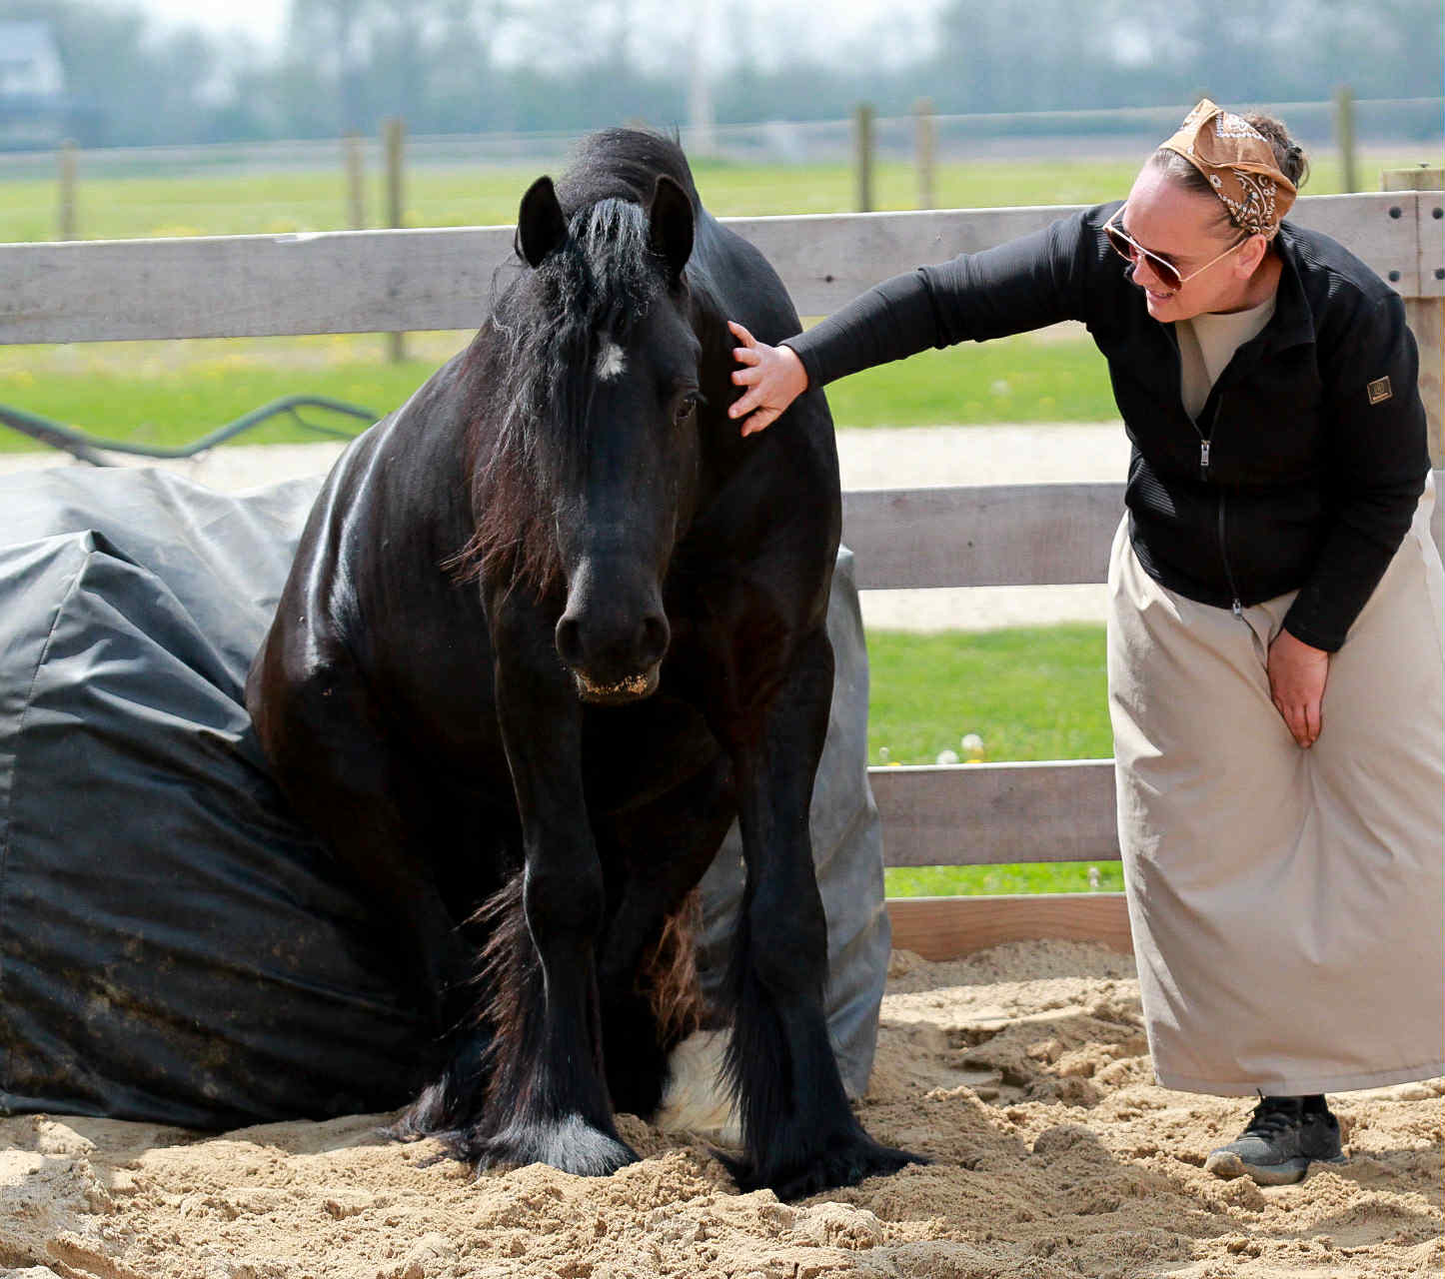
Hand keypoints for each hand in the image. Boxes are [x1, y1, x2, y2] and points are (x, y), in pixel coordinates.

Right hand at [727, 320, 808, 436]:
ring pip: (750, 356)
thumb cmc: (780, 392)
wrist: (796, 370)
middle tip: (734, 378)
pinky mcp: (758, 346)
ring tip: (735, 353)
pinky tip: (729, 324)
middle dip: (743, 377)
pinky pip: (748, 337)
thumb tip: (743, 432)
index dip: (741, 408)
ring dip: (744, 354)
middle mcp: (761, 375)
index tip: (731, 413)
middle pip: (751, 376)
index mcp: (763, 392)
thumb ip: (759, 421)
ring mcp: (759, 360)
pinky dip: (739, 330)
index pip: (751, 402)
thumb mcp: (774, 410)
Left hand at [1267, 628, 1329, 747]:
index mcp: (1275, 686)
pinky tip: (1315, 737)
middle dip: (1291, 732)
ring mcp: (1297, 698)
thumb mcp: (1275, 658)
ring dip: (1302, 735)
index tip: (1283, 725)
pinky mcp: (1312, 697)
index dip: (1281, 717)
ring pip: (1298, 722)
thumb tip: (1278, 664)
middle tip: (1295, 742)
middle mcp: (1284, 696)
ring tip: (1305, 744)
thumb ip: (1278, 666)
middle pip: (1286, 718)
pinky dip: (1313, 730)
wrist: (1300, 643)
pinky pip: (1312, 719)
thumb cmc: (1288, 645)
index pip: (1277, 707)